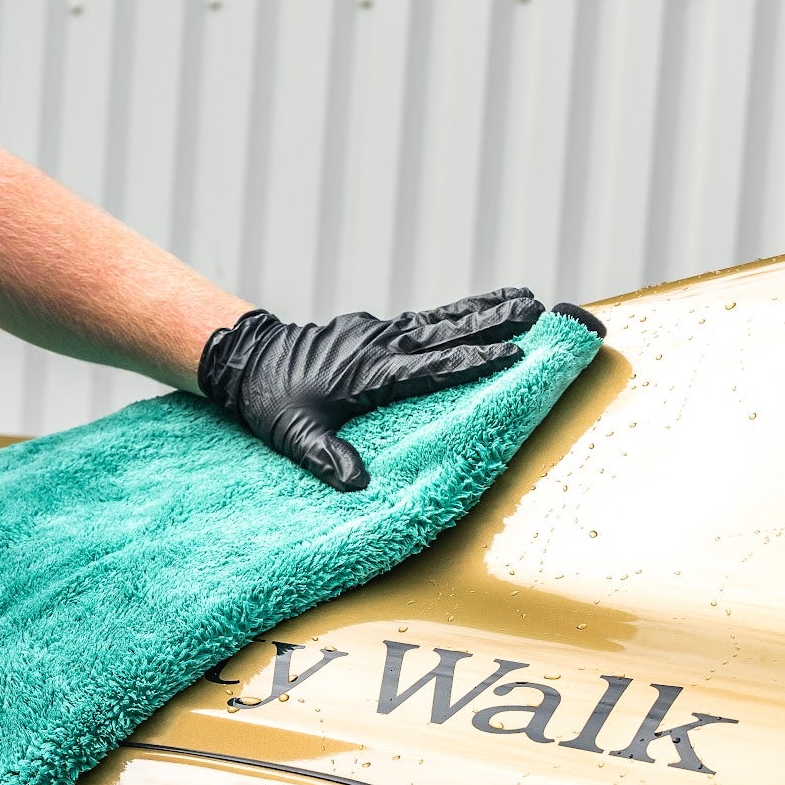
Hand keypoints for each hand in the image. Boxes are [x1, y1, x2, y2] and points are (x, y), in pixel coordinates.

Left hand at [196, 289, 547, 489]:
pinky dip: (454, 314)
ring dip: (482, 309)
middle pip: (446, 331)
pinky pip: (423, 321)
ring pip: (439, 319)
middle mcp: (379, 347)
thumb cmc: (269, 400)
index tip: (513, 353)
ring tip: (525, 299)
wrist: (246, 357)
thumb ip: (324, 456)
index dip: (472, 361)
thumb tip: (358, 485)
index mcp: (367, 373)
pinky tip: (477, 312)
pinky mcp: (373, 330)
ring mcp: (377, 334)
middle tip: (538, 310)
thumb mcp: (291, 434)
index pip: (431, 367)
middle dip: (494, 321)